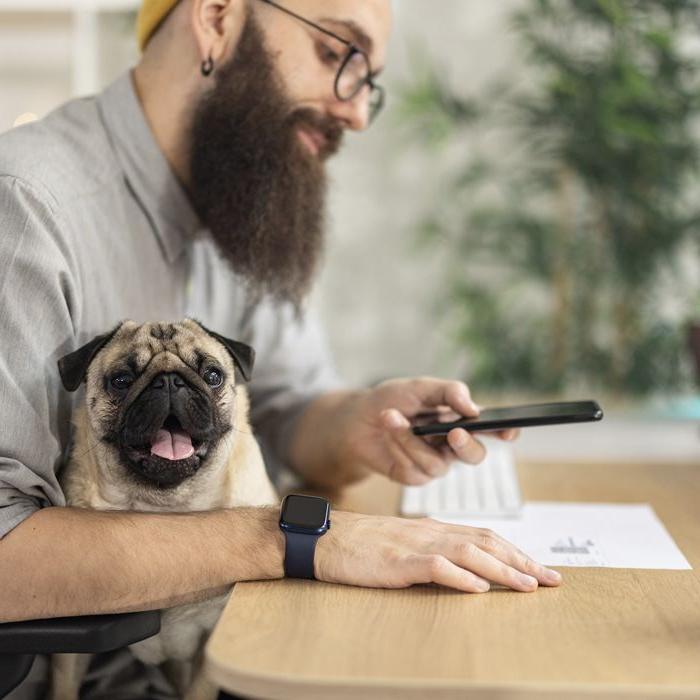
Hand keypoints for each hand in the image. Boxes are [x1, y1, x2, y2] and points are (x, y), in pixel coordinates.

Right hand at [315, 511, 560, 591]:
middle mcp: (430, 532)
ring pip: (468, 552)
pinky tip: (478, 588)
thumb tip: (470, 576)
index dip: (515, 552)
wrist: (324, 537)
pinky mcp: (396, 561)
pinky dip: (460, 576)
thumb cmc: (361, 546)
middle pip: (485, 542)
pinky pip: (434, 566)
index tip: (540, 570)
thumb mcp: (403, 547)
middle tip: (551, 579)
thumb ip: (434, 555)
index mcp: (433, 529)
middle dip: (521, 561)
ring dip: (501, 570)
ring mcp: (414, 545)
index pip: (484, 537)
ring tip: (528, 585)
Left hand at [339, 377, 518, 484]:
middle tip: (453, 432)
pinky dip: (398, 446)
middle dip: (466, 445)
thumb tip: (473, 407)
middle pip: (475, 456)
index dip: (505, 431)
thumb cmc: (392, 400)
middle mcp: (452, 445)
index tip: (510, 430)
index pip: (491, 428)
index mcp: (460, 420)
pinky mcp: (415, 476)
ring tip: (390, 416)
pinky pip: (414, 468)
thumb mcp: (420, 387)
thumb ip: (448, 392)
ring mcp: (435, 463)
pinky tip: (387, 429)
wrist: (356, 420)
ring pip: (438, 463)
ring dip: (411, 438)